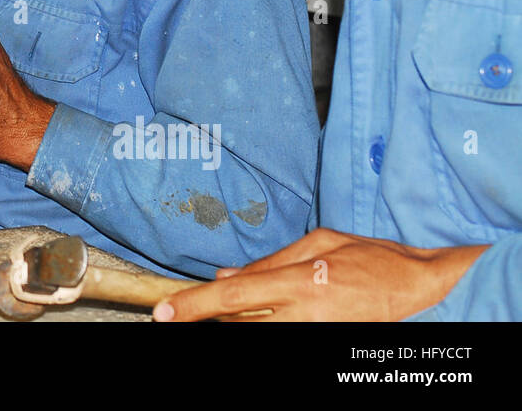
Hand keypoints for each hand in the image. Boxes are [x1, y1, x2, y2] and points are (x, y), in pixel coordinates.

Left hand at [153, 228, 488, 321]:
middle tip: (188, 307)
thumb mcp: (317, 244)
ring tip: (252, 300)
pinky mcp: (322, 342)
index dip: (194, 306)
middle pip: (238, 322)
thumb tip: (224, 278)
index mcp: (301, 283)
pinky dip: (264, 321)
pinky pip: (280, 333)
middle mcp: (304, 314)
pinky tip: (269, 309)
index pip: (233, 299)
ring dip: (241, 316)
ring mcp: (314, 332)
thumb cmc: (371, 257)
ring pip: (257, 330)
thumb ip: (267, 263)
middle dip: (210, 313)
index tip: (164, 315)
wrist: (421, 288)